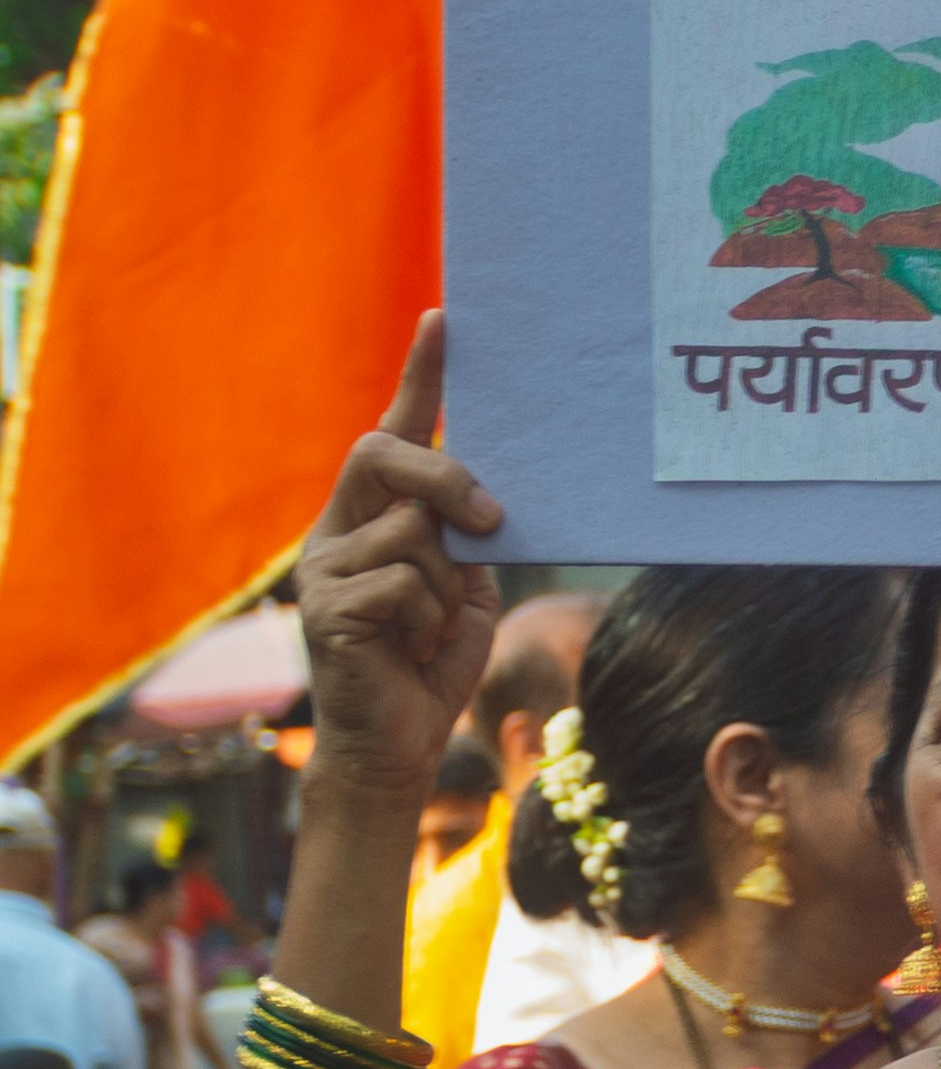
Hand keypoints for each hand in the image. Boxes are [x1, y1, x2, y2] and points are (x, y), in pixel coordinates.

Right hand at [295, 313, 501, 803]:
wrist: (396, 749)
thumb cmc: (431, 669)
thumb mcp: (464, 593)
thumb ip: (464, 542)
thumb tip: (478, 502)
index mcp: (372, 519)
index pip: (394, 432)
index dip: (420, 376)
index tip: (444, 319)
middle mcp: (337, 530)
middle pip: (383, 454)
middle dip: (444, 477)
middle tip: (489, 522)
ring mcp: (323, 566)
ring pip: (411, 532)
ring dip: (446, 588)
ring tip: (430, 634)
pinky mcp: (324, 607)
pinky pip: (403, 583)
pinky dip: (429, 619)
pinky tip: (413, 651)